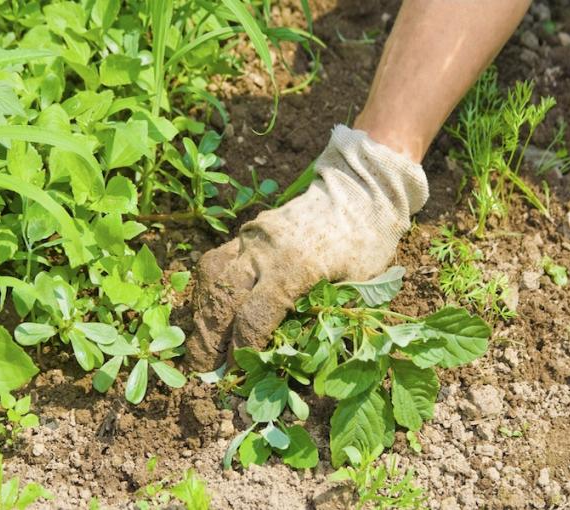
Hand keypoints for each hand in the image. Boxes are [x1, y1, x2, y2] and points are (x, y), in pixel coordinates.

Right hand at [184, 125, 427, 371]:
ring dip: (203, 312)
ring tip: (203, 340)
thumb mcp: (357, 286)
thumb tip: (290, 355)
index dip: (241, 350)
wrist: (360, 191)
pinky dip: (211, 288)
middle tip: (204, 367)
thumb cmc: (366, 243)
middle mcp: (265, 250)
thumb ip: (323, 316)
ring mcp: (252, 237)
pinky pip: (218, 260)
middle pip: (222, 299)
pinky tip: (213, 307)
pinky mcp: (248, 230)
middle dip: (209, 338)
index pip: (253, 317)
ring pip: (212, 277)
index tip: (238, 372)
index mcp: (295, 268)